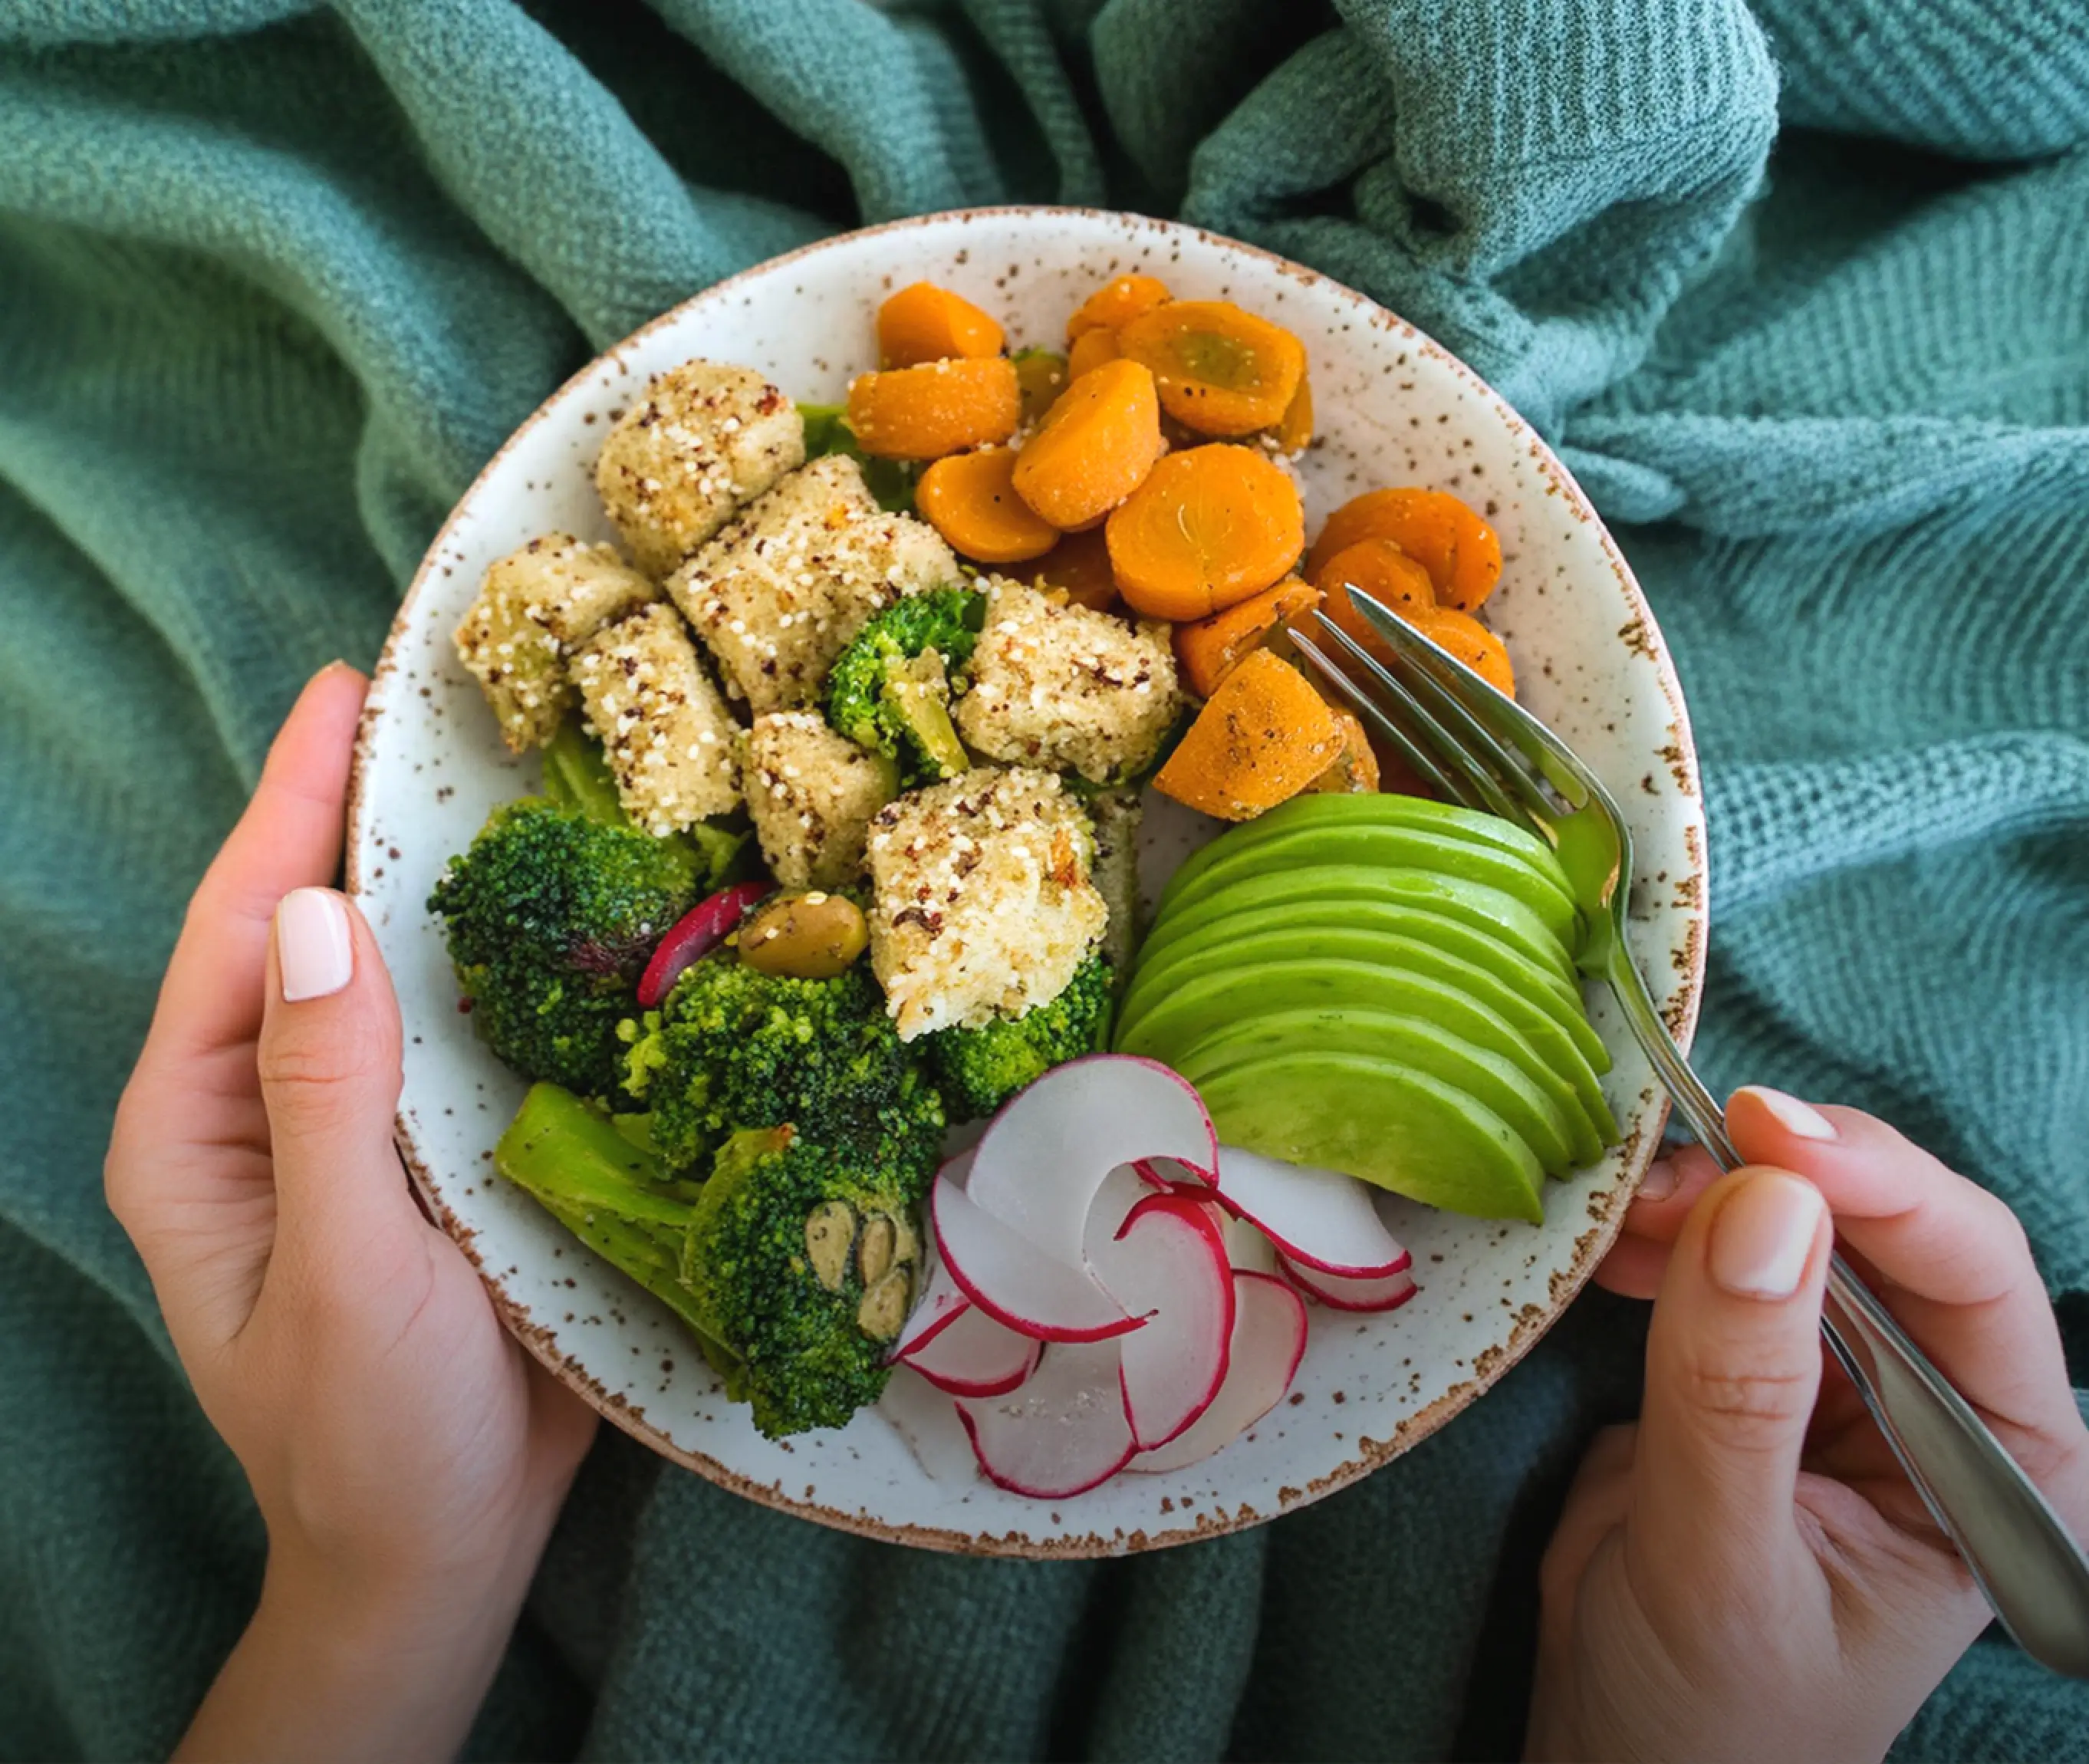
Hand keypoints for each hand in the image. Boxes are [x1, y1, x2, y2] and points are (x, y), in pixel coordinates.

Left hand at [106, 664, 596, 1761]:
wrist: (446, 1551)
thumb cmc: (372, 1436)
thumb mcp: (342, 1271)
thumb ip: (326, 1098)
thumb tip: (326, 913)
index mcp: (202, 1127)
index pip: (242, 930)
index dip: (289, 802)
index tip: (343, 690)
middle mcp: (270, 1106)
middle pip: (311, 927)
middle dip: (360, 809)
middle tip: (436, 694)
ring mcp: (359, 1126)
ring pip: (392, 970)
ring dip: (440, 871)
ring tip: (507, 765)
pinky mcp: (441, 1152)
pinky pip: (465, 1028)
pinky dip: (505, 957)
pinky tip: (566, 903)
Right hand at [1527, 1087, 2088, 1762]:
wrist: (1623, 1756)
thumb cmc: (1709, 1714)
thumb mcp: (1721, 1565)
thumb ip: (1738, 1395)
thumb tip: (1761, 1207)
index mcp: (1996, 1467)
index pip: (1975, 1283)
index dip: (1885, 1190)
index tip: (1771, 1133)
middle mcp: (1939, 1405)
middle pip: (1890, 1229)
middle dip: (1782, 1180)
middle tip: (1668, 1163)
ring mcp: (1841, 1378)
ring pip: (1802, 1226)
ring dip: (1712, 1195)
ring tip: (1628, 1211)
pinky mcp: (1747, 1367)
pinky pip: (1721, 1258)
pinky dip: (1666, 1233)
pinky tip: (1619, 1245)